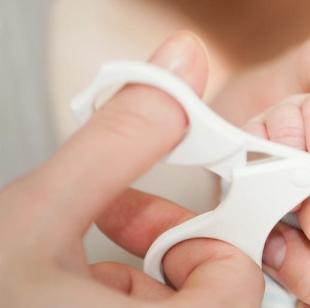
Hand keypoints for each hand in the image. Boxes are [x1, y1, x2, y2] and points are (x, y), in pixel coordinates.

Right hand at [0, 33, 263, 306]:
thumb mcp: (33, 214)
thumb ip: (120, 139)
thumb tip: (182, 63)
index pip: (238, 286)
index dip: (203, 241)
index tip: (155, 222)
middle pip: (212, 303)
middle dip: (163, 261)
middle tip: (112, 237)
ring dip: (133, 288)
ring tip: (71, 272)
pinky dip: (115, 307)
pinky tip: (63, 298)